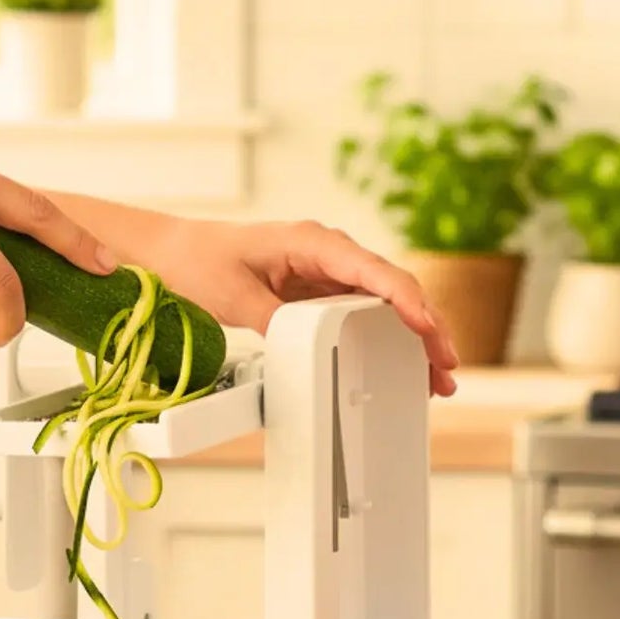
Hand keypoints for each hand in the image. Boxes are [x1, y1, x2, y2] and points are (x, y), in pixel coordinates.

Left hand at [146, 217, 459, 395]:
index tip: (425, 326)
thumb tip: (306, 348)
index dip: (404, 299)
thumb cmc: (200, 259)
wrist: (174, 252)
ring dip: (412, 336)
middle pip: (391, 287)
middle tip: (445, 366)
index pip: (371, 269)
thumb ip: (274, 318)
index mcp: (311, 241)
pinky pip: (362, 312)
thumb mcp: (234, 295)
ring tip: (436, 376)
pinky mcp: (318, 291)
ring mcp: (325, 272)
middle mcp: (327, 253)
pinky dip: (386, 337)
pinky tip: (401, 362)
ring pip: (383, 303)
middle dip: (425, 325)